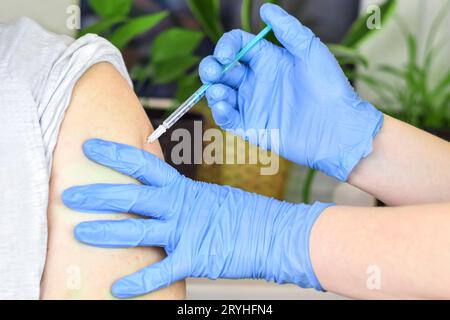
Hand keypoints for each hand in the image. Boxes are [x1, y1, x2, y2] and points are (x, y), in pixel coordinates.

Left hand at [62, 139, 331, 297]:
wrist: (275, 233)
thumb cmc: (244, 215)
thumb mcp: (210, 197)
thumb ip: (182, 198)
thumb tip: (159, 196)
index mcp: (184, 188)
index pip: (143, 164)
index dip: (115, 154)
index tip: (90, 146)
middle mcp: (181, 206)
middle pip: (132, 197)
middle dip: (98, 195)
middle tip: (70, 194)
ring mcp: (187, 231)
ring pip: (138, 231)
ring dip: (107, 233)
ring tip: (79, 233)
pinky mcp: (196, 257)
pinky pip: (162, 271)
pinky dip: (139, 281)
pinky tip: (117, 288)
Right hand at [199, 3, 382, 180]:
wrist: (337, 127)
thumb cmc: (329, 87)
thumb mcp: (311, 52)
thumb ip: (288, 29)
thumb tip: (265, 8)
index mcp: (268, 60)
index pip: (237, 46)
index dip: (226, 46)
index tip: (226, 55)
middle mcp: (256, 81)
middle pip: (222, 69)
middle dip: (210, 68)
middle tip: (213, 71)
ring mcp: (252, 104)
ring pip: (220, 93)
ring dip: (212, 90)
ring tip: (220, 92)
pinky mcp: (251, 126)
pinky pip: (227, 118)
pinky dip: (219, 112)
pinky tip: (223, 107)